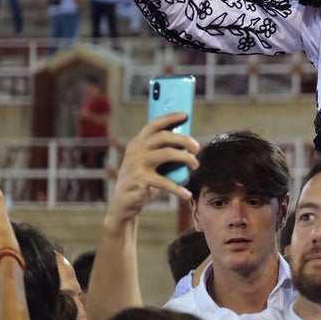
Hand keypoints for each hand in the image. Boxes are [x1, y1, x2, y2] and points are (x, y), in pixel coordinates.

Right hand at [105, 113, 198, 230]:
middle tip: (197, 147)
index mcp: (138, 143)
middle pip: (164, 136)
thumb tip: (190, 145)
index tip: (185, 115)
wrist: (123, 205)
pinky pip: (165, 181)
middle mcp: (136, 150)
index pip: (154, 124)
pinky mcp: (140, 179)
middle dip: (185, 139)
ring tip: (195, 165)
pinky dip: (178, 189)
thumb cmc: (142, 181)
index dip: (170, 117)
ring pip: (168, 153)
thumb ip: (164, 153)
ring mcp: (137, 164)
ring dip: (186, 158)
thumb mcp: (150, 164)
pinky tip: (186, 194)